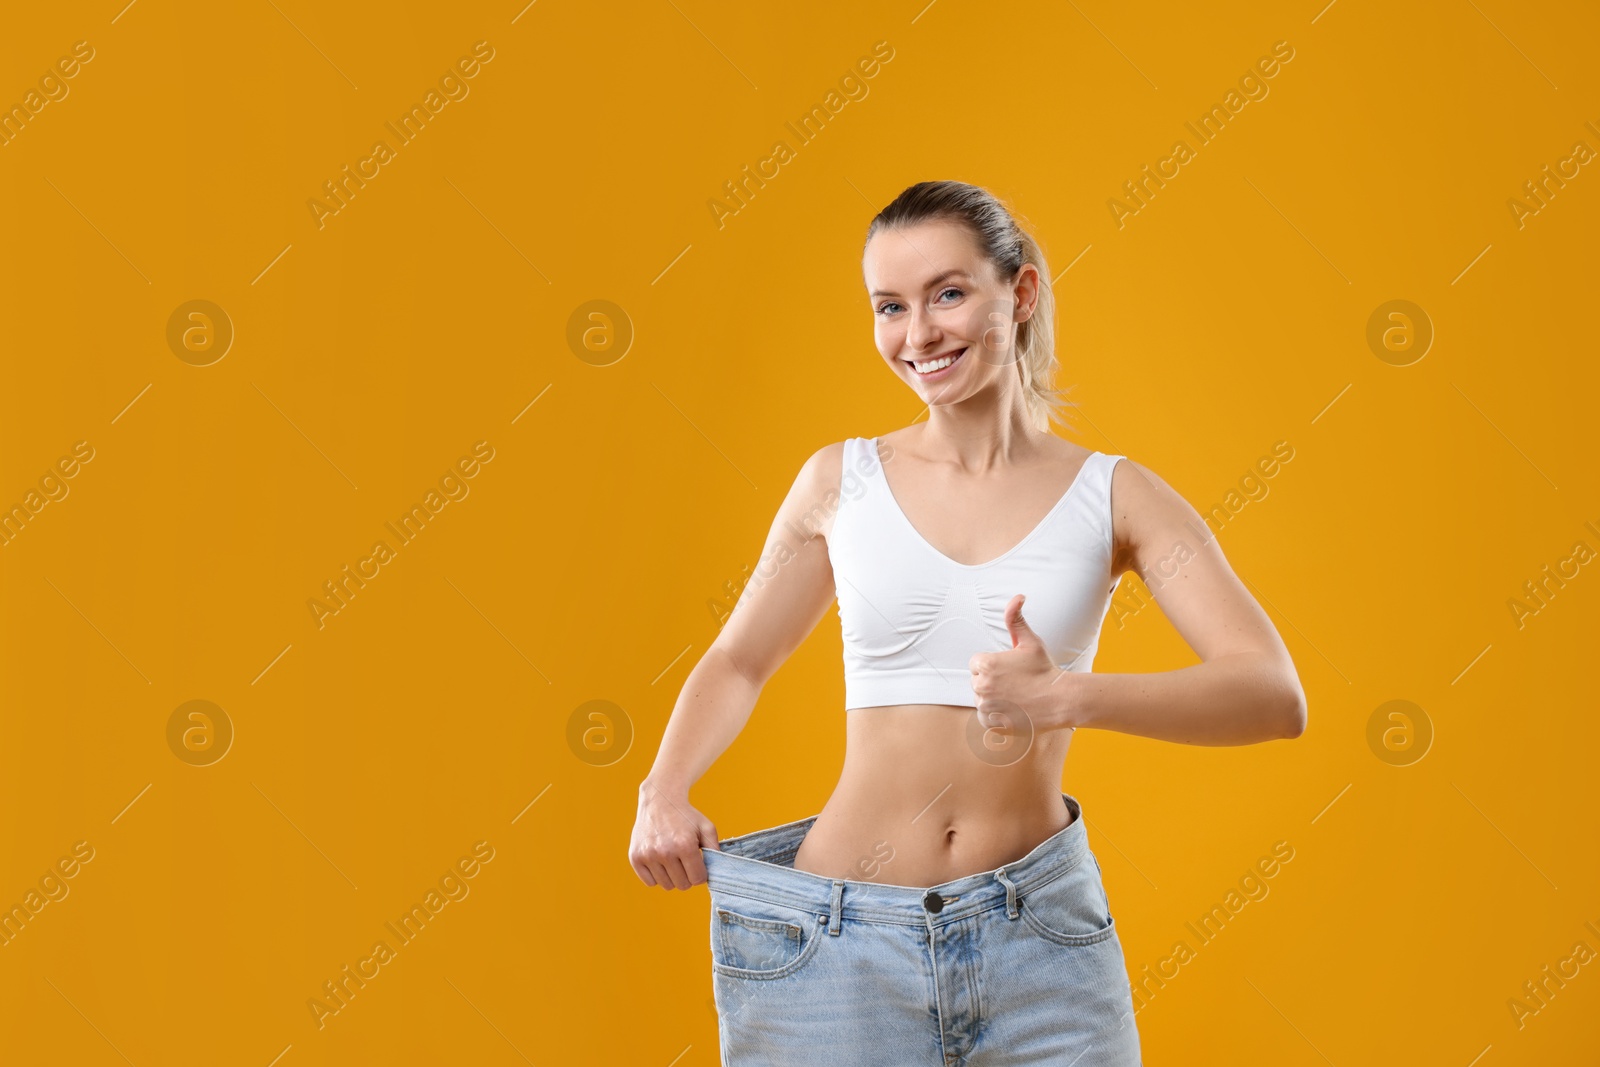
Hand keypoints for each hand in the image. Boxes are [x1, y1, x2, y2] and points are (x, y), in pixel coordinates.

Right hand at [628, 780, 719, 890]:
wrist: (659, 800)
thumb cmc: (685, 816)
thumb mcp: (706, 827)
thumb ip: (715, 849)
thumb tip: (717, 872)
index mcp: (685, 845)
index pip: (698, 879)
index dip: (701, 873)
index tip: (698, 864)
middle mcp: (665, 851)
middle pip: (683, 885)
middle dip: (687, 876)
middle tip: (685, 861)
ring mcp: (648, 855)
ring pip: (666, 886)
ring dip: (672, 877)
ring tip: (673, 859)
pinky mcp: (635, 857)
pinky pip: (650, 883)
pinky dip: (657, 876)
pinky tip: (660, 861)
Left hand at [969, 594, 1076, 734]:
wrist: (1058, 700)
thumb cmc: (1043, 670)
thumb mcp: (1030, 642)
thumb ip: (1016, 619)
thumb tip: (1017, 597)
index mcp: (985, 664)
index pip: (976, 663)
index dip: (993, 665)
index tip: (1009, 670)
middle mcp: (981, 686)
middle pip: (977, 681)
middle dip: (991, 681)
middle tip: (1014, 683)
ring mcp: (985, 706)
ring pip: (980, 698)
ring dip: (992, 697)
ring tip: (1014, 695)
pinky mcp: (990, 722)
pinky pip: (984, 716)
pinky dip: (995, 714)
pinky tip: (1012, 708)